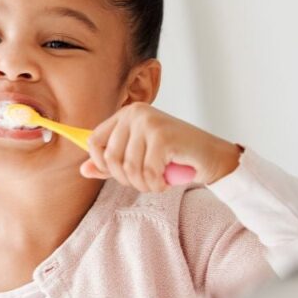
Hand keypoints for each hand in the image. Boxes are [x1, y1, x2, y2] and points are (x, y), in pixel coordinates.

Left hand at [79, 102, 241, 191]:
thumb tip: (84, 170)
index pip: (94, 141)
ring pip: (129, 168)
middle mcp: (135, 113)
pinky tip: (166, 181)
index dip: (102, 164)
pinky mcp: (163, 137)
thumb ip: (111, 163)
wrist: (213, 157)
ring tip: (158, 181)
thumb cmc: (175, 157)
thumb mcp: (138, 158)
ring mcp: (149, 123)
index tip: (120, 174)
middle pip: (110, 158)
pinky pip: (148, 172)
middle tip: (146, 181)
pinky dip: (156, 184)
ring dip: (144, 184)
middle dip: (127, 179)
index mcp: (126, 114)